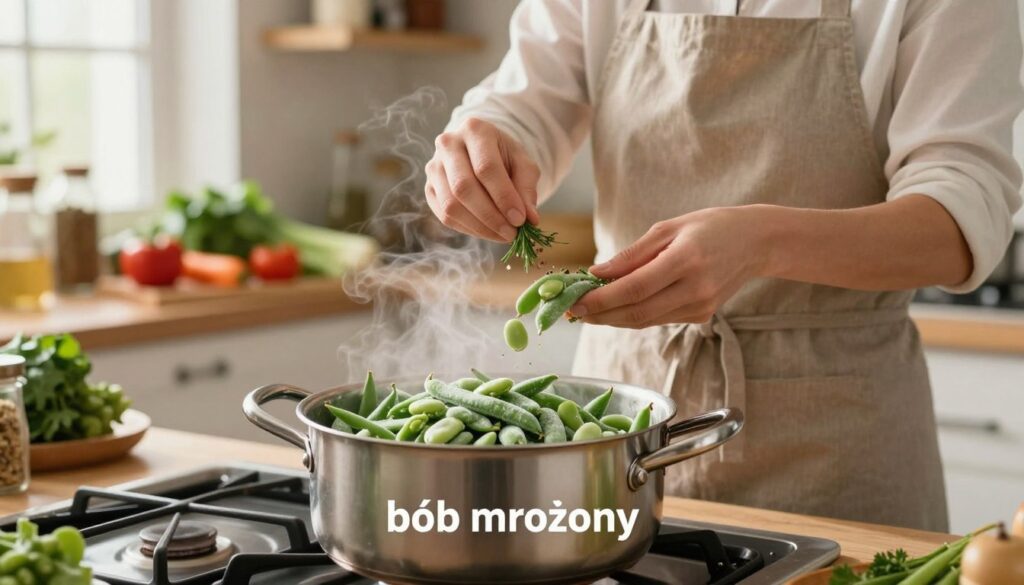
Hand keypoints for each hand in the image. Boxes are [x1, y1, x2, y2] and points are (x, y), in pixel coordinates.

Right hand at [425, 117, 540, 241]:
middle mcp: (448, 144)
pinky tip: (487, 231)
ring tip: (502, 234)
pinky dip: (468, 229)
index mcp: (475, 130)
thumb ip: (527, 189)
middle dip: (490, 216)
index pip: (486, 168)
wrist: (480, 152)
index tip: (520, 220)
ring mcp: (434, 166)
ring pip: (451, 205)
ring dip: (479, 227)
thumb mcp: (523, 164)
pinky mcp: (429, 188)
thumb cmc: (504, 157)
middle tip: (511, 233)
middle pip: (464, 187)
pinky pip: (444, 216)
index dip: (503, 197)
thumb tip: (530, 219)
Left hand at [571, 207, 769, 327]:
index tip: (575, 301)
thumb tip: (597, 274)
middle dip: (600, 315)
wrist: (755, 243)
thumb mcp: (668, 228)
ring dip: (613, 318)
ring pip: (645, 320)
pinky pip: (659, 319)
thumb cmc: (709, 227)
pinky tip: (615, 308)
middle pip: (637, 312)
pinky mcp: (702, 316)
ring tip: (587, 310)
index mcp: (686, 260)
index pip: (634, 288)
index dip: (601, 299)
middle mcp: (695, 288)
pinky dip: (633, 315)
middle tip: (572, 311)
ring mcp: (701, 306)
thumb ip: (632, 254)